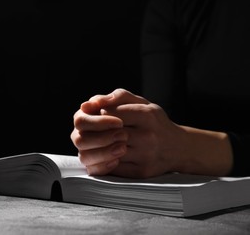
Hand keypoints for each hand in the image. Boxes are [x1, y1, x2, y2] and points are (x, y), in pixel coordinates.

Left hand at [71, 88, 232, 177]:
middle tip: (94, 129)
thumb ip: (117, 97)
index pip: (109, 113)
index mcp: (146, 115)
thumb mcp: (141, 102)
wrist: (178, 148)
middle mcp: (147, 136)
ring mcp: (144, 156)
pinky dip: (103, 160)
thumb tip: (89, 104)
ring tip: (98, 141)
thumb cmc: (154, 122)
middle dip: (96, 131)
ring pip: (108, 151)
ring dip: (98, 146)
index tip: (99, 115)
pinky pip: (113, 167)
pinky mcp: (140, 171)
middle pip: (108, 133)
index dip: (99, 114)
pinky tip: (104, 153)